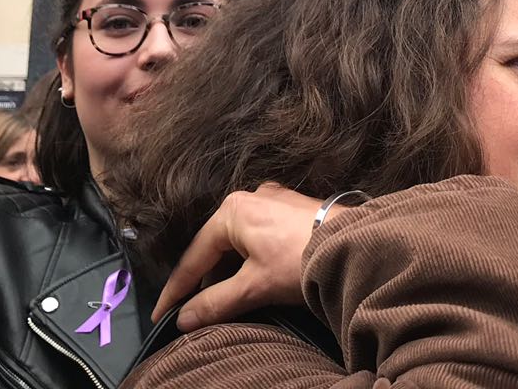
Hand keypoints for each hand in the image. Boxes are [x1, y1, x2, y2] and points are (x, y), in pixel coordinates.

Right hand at [155, 184, 345, 330]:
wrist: (355, 243)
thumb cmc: (300, 259)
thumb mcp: (254, 285)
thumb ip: (216, 302)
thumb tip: (185, 319)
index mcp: (232, 210)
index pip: (195, 256)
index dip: (177, 289)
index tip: (162, 313)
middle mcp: (250, 197)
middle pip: (217, 247)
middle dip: (206, 279)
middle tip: (195, 310)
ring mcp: (274, 201)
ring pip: (239, 242)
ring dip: (230, 271)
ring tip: (226, 299)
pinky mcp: (294, 209)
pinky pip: (259, 236)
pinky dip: (251, 260)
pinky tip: (255, 278)